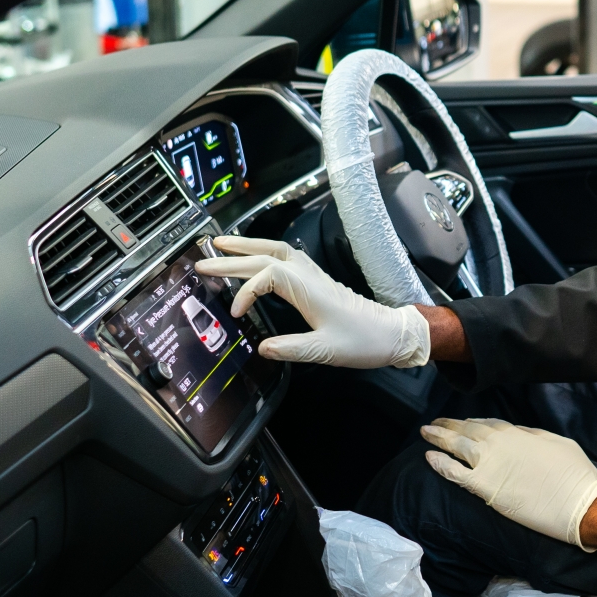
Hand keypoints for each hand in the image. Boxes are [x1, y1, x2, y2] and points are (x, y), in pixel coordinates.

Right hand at [192, 236, 429, 367]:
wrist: (393, 334)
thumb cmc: (364, 341)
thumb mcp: (326, 351)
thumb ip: (291, 349)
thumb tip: (261, 348)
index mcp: (310, 290)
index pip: (268, 276)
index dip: (246, 291)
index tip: (235, 313)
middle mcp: (310, 277)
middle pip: (266, 257)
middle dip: (232, 257)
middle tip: (202, 260)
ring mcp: (314, 275)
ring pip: (276, 250)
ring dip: (247, 246)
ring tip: (221, 245)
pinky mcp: (317, 280)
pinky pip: (286, 256)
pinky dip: (264, 251)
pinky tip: (254, 254)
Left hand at [421, 418, 596, 550]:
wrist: (577, 502)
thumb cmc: (574, 474)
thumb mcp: (557, 443)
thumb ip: (533, 435)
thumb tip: (518, 433)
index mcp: (516, 433)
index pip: (487, 423)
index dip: (473, 422)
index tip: (463, 422)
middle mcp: (498, 443)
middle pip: (467, 430)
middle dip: (449, 425)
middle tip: (434, 423)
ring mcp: (488, 464)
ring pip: (455, 446)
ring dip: (438, 437)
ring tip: (425, 432)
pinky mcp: (484, 487)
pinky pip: (453, 472)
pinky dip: (439, 463)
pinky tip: (428, 457)